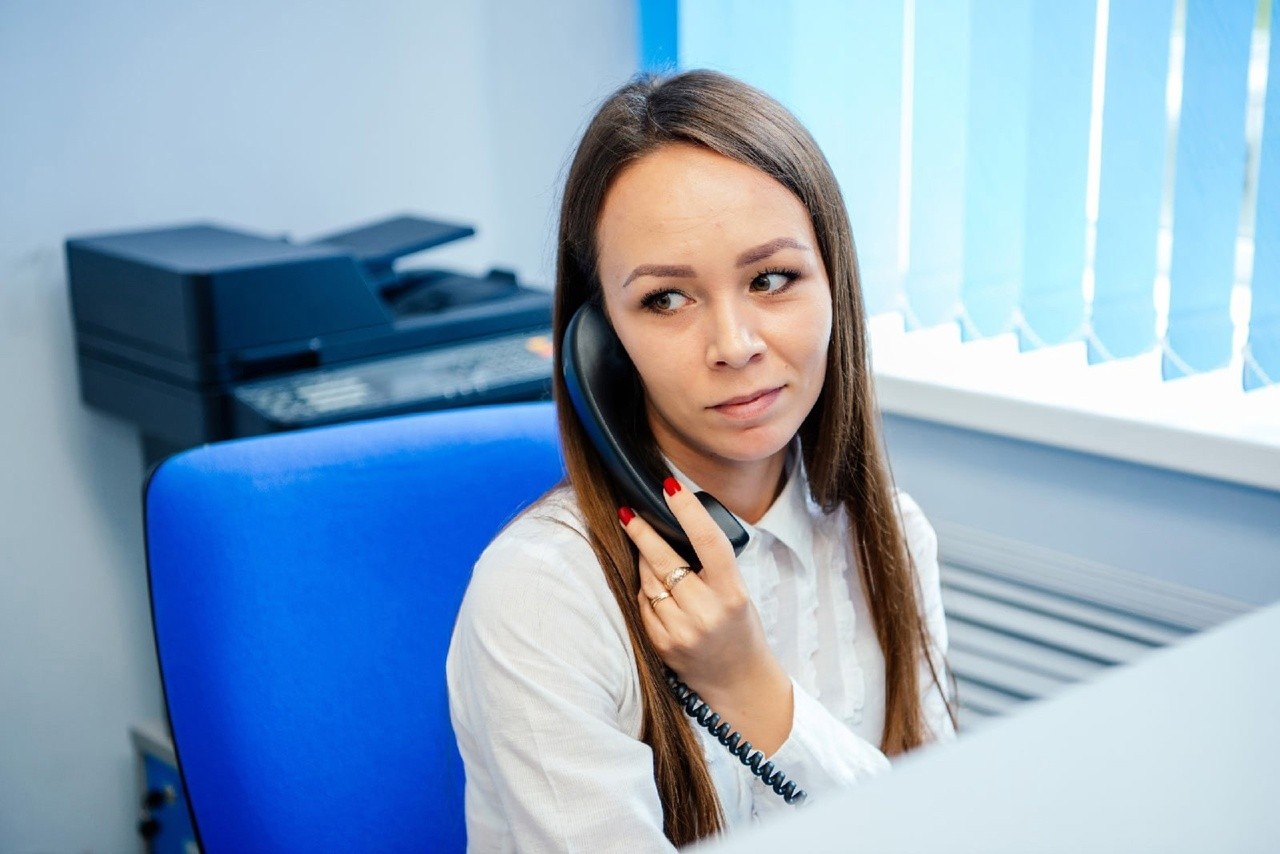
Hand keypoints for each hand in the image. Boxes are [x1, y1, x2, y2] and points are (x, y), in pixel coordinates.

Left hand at [619, 477, 792, 754]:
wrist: (738, 681)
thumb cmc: (739, 627)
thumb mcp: (737, 592)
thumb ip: (711, 565)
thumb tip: (674, 524)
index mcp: (732, 593)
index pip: (709, 542)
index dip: (688, 511)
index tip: (670, 486)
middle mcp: (706, 612)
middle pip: (665, 561)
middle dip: (642, 532)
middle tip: (628, 512)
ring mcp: (681, 631)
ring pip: (648, 581)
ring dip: (644, 563)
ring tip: (649, 555)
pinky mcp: (661, 644)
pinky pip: (643, 605)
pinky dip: (646, 592)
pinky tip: (656, 591)